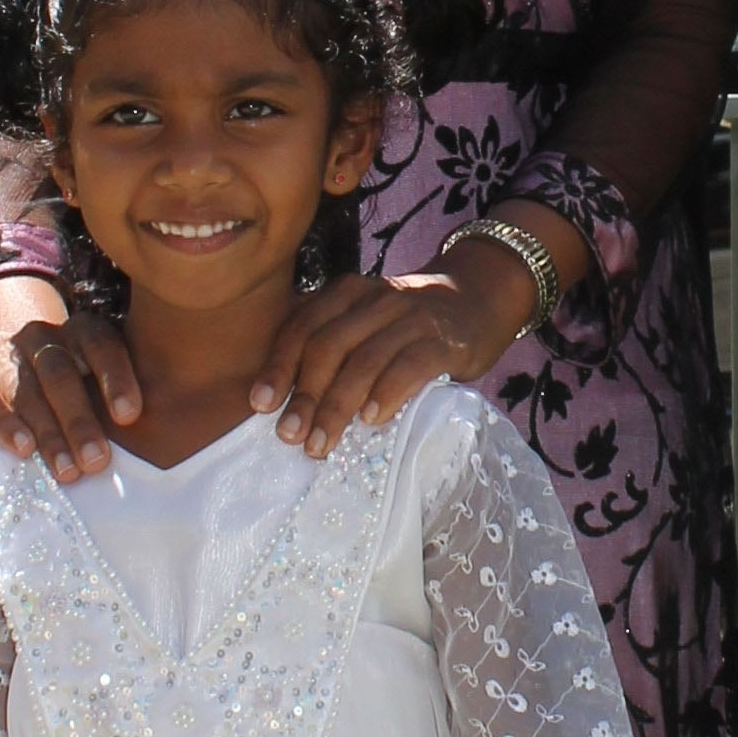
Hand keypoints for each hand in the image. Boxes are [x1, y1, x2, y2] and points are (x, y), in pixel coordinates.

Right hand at [0, 271, 138, 473]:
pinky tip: (24, 450)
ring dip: (48, 434)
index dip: (115, 379)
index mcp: (82, 330)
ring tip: (67, 472)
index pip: (101, 345)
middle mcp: (42, 336)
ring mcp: (6, 354)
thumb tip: (164, 438)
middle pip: (61, 374)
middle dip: (80, 422)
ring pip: (26, 390)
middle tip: (97, 462)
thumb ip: (124, 398)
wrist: (11, 358)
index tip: (130, 417)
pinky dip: (4, 423)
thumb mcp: (102, 377)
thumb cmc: (77, 381)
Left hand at [250, 226, 550, 457]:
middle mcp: (376, 299)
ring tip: (321, 443)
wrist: (477, 299)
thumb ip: (335, 348)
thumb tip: (288, 407)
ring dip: (338, 406)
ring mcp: (412, 317)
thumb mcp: (367, 321)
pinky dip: (388, 393)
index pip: (303, 326)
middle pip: (329, 346)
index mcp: (347, 293)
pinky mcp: (445, 340)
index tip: (260, 405)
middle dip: (305, 395)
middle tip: (290, 436)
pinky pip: (411, 364)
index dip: (278, 366)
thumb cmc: (408, 326)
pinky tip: (372, 420)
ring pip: (365, 360)